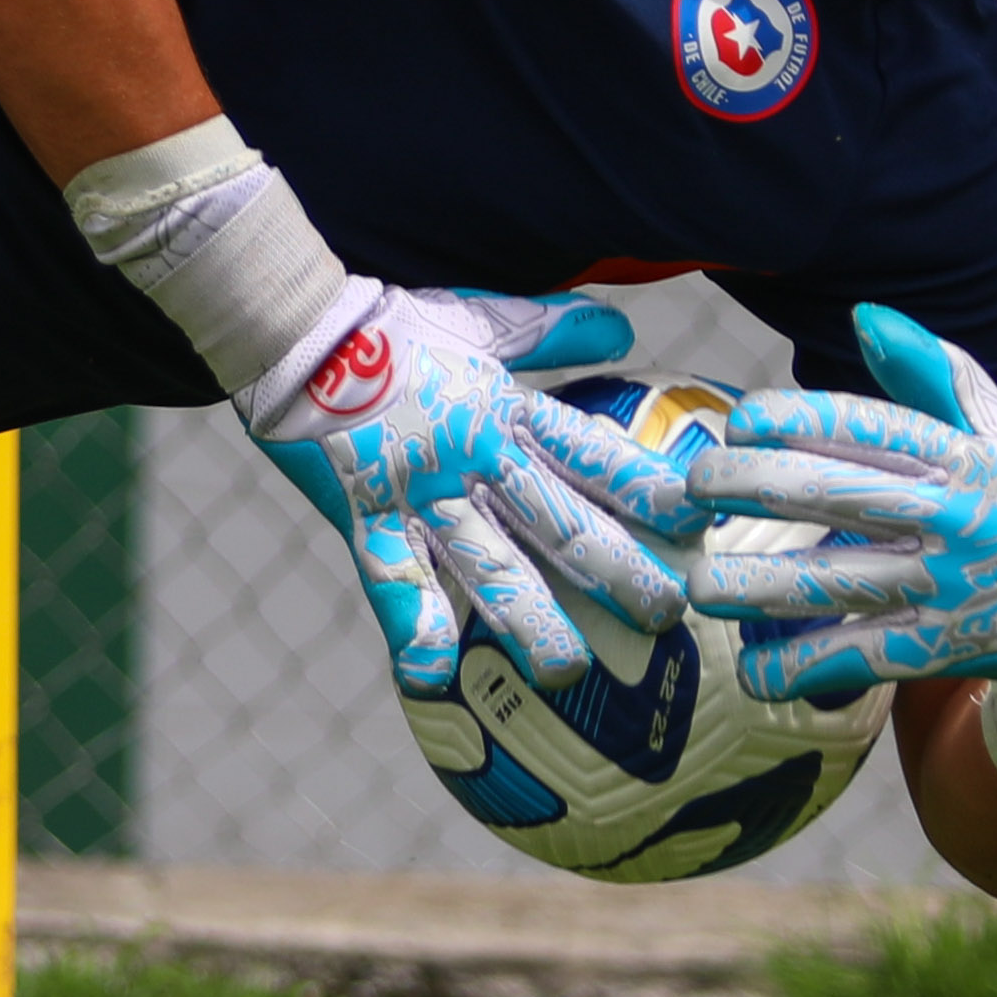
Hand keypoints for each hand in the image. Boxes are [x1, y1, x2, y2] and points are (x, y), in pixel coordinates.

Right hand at [244, 286, 705, 695]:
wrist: (296, 322)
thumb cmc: (391, 324)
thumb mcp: (483, 319)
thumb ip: (554, 331)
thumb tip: (623, 332)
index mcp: (507, 411)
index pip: (594, 454)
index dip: (647, 488)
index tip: (701, 523)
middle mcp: (475, 455)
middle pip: (558, 518)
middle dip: (615, 569)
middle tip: (667, 615)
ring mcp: (420, 488)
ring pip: (485, 559)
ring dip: (528, 618)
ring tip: (566, 671)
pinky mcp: (364, 511)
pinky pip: (390, 575)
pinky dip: (411, 625)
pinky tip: (432, 677)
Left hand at [673, 302, 996, 711]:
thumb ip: (934, 374)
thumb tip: (865, 317)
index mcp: (965, 456)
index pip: (874, 427)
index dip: (802, 420)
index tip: (739, 420)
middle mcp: (958, 518)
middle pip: (842, 494)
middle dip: (757, 486)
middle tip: (693, 486)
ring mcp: (953, 588)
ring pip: (843, 583)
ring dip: (762, 588)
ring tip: (696, 586)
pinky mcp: (948, 651)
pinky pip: (866, 659)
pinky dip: (807, 668)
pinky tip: (751, 668)